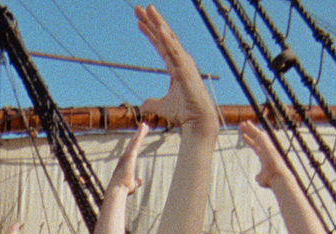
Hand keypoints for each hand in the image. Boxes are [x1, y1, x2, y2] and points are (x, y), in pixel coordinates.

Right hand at [108, 123, 147, 195]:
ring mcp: (127, 155)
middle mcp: (125, 157)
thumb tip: (139, 181)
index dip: (137, 142)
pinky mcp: (130, 155)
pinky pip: (136, 142)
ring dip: (140, 132)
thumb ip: (136, 182)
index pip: (133, 150)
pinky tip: (143, 128)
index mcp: (126, 162)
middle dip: (139, 134)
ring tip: (145, 124)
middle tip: (144, 125)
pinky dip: (140, 135)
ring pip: (135, 141)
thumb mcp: (132, 184)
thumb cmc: (124, 188)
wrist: (118, 190)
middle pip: (134, 143)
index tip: (140, 136)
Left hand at [137, 6, 215, 129]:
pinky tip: (159, 27)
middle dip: (151, 21)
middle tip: (138, 8)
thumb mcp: (163, 106)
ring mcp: (183, 63)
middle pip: (163, 36)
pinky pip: (174, 50)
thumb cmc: (184, 112)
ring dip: (158, 23)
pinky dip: (167, 39)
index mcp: (175, 66)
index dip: (150, 33)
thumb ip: (152, 103)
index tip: (139, 22)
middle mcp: (180, 60)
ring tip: (148, 9)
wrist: (197, 120)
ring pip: (168, 38)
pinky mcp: (185, 69)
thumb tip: (143, 105)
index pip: (160, 45)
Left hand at [240, 121, 286, 188]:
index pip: (256, 146)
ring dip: (250, 128)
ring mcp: (267, 147)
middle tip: (242, 125)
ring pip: (258, 135)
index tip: (243, 136)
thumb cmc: (271, 181)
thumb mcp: (262, 179)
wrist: (278, 178)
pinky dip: (254, 130)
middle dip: (249, 132)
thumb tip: (256, 177)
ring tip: (244, 123)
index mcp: (264, 157)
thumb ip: (259, 177)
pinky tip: (248, 125)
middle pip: (256, 138)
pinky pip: (260, 135)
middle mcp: (266, 150)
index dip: (249, 141)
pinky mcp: (268, 146)